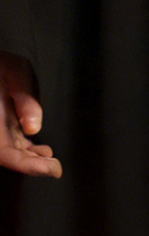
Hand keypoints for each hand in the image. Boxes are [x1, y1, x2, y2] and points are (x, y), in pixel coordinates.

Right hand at [0, 52, 59, 177]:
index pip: (5, 154)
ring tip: (51, 161)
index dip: (28, 166)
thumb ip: (25, 98)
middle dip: (32, 166)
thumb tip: (33, 128)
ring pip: (10, 152)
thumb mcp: (15, 71)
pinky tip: (42, 151)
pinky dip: (26, 150)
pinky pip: (10, 143)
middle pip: (8, 157)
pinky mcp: (1, 125)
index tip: (52, 170)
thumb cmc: (0, 65)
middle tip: (56, 168)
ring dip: (30, 160)